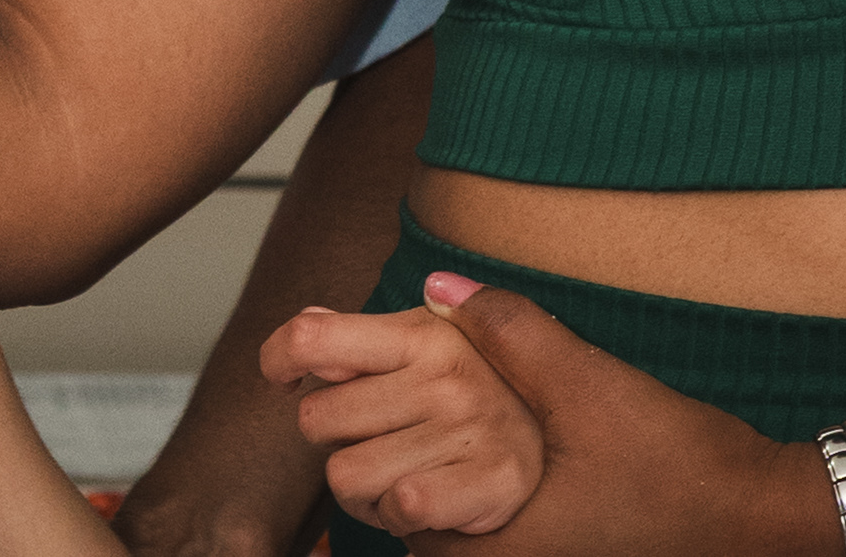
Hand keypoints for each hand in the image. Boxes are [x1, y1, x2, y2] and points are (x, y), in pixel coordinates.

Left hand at [264, 276, 543, 539]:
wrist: (568, 442)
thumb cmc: (479, 394)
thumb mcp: (427, 347)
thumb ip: (361, 340)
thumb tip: (306, 328)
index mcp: (422, 331)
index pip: (312, 336)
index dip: (277, 357)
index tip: (280, 378)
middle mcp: (445, 373)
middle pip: (314, 419)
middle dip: (338, 440)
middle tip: (384, 440)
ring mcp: (470, 425)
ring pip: (343, 476)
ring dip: (364, 491)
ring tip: (407, 473)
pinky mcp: (491, 479)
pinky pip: (397, 505)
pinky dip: (398, 516)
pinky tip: (426, 501)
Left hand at [389, 279, 833, 556]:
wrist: (760, 513)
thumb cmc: (680, 464)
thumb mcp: (588, 384)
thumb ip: (510, 332)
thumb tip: (438, 287)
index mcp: (502, 550)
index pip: (395, 512)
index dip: (381, 456)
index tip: (382, 408)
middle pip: (417, 525)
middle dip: (404, 466)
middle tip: (401, 406)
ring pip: (455, 530)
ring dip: (441, 477)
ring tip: (439, 419)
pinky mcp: (560, 556)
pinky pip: (494, 532)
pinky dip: (479, 494)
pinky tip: (496, 443)